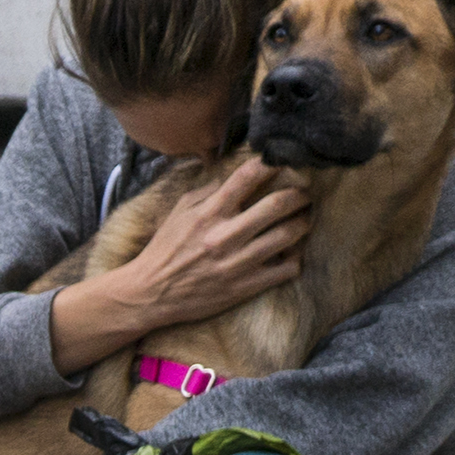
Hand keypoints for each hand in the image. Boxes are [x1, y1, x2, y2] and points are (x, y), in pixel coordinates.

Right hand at [48, 156, 309, 374]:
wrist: (150, 294)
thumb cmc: (165, 250)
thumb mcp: (178, 212)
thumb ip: (207, 192)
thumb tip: (236, 178)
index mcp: (209, 213)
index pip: (248, 177)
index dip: (272, 163)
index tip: (284, 160)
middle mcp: (225, 235)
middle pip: (278, 204)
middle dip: (299, 194)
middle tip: (305, 192)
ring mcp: (237, 262)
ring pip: (288, 235)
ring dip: (303, 222)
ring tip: (305, 218)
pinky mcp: (245, 286)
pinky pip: (286, 268)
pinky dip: (295, 257)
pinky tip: (292, 252)